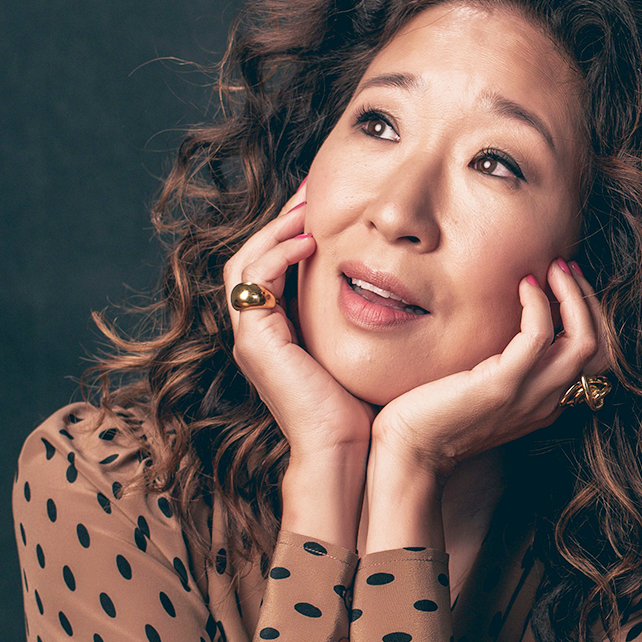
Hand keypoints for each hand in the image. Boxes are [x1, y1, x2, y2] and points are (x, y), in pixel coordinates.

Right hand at [223, 182, 375, 461]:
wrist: (347, 452)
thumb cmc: (363, 408)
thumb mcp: (362, 348)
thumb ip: (363, 315)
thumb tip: (396, 282)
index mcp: (277, 334)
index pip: (270, 267)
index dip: (290, 232)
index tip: (322, 204)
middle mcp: (256, 334)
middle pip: (251, 256)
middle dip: (280, 220)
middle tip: (311, 189)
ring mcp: (250, 338)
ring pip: (245, 262)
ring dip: (276, 229)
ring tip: (309, 205)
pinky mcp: (255, 343)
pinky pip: (255, 282)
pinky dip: (279, 256)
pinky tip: (310, 242)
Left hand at [370, 258, 609, 481]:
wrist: (409, 452)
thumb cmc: (434, 416)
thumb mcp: (483, 390)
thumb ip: (505, 367)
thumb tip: (507, 323)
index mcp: (546, 405)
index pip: (593, 359)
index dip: (589, 316)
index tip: (566, 284)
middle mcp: (547, 403)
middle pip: (598, 348)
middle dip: (588, 300)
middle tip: (564, 268)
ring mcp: (528, 396)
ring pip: (583, 341)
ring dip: (573, 295)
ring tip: (552, 269)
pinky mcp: (502, 385)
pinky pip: (538, 336)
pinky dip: (537, 304)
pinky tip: (522, 285)